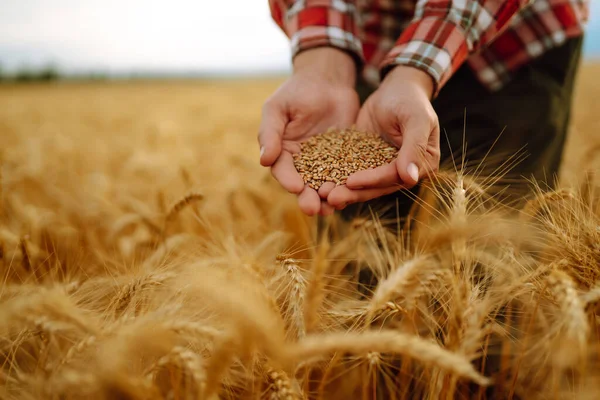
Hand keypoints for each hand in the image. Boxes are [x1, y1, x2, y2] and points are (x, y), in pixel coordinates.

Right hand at [258, 47, 359, 215]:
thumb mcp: (277, 108)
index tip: (296, 187)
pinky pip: (346, 174)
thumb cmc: (297, 91)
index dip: (288, 180)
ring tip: (333, 208)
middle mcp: (302, 162)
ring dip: (328, 198)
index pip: (283, 170)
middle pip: (304, 185)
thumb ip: (270, 134)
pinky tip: (352, 193)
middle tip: (314, 209)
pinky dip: (348, 185)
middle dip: (308, 198)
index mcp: (282, 152)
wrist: (328, 80)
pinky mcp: (345, 159)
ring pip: (325, 184)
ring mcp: (324, 163)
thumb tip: (264, 161)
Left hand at [326, 66, 440, 208]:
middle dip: (353, 193)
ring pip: (363, 184)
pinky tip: (319, 183)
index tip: (351, 182)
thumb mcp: (416, 118)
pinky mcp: (367, 162)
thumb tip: (410, 178)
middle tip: (330, 198)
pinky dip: (337, 178)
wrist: (396, 87)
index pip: (394, 177)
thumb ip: (414, 147)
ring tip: (321, 194)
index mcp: (423, 164)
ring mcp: (385, 168)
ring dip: (343, 190)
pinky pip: (352, 172)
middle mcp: (405, 172)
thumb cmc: (410, 99)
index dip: (373, 180)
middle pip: (377, 186)